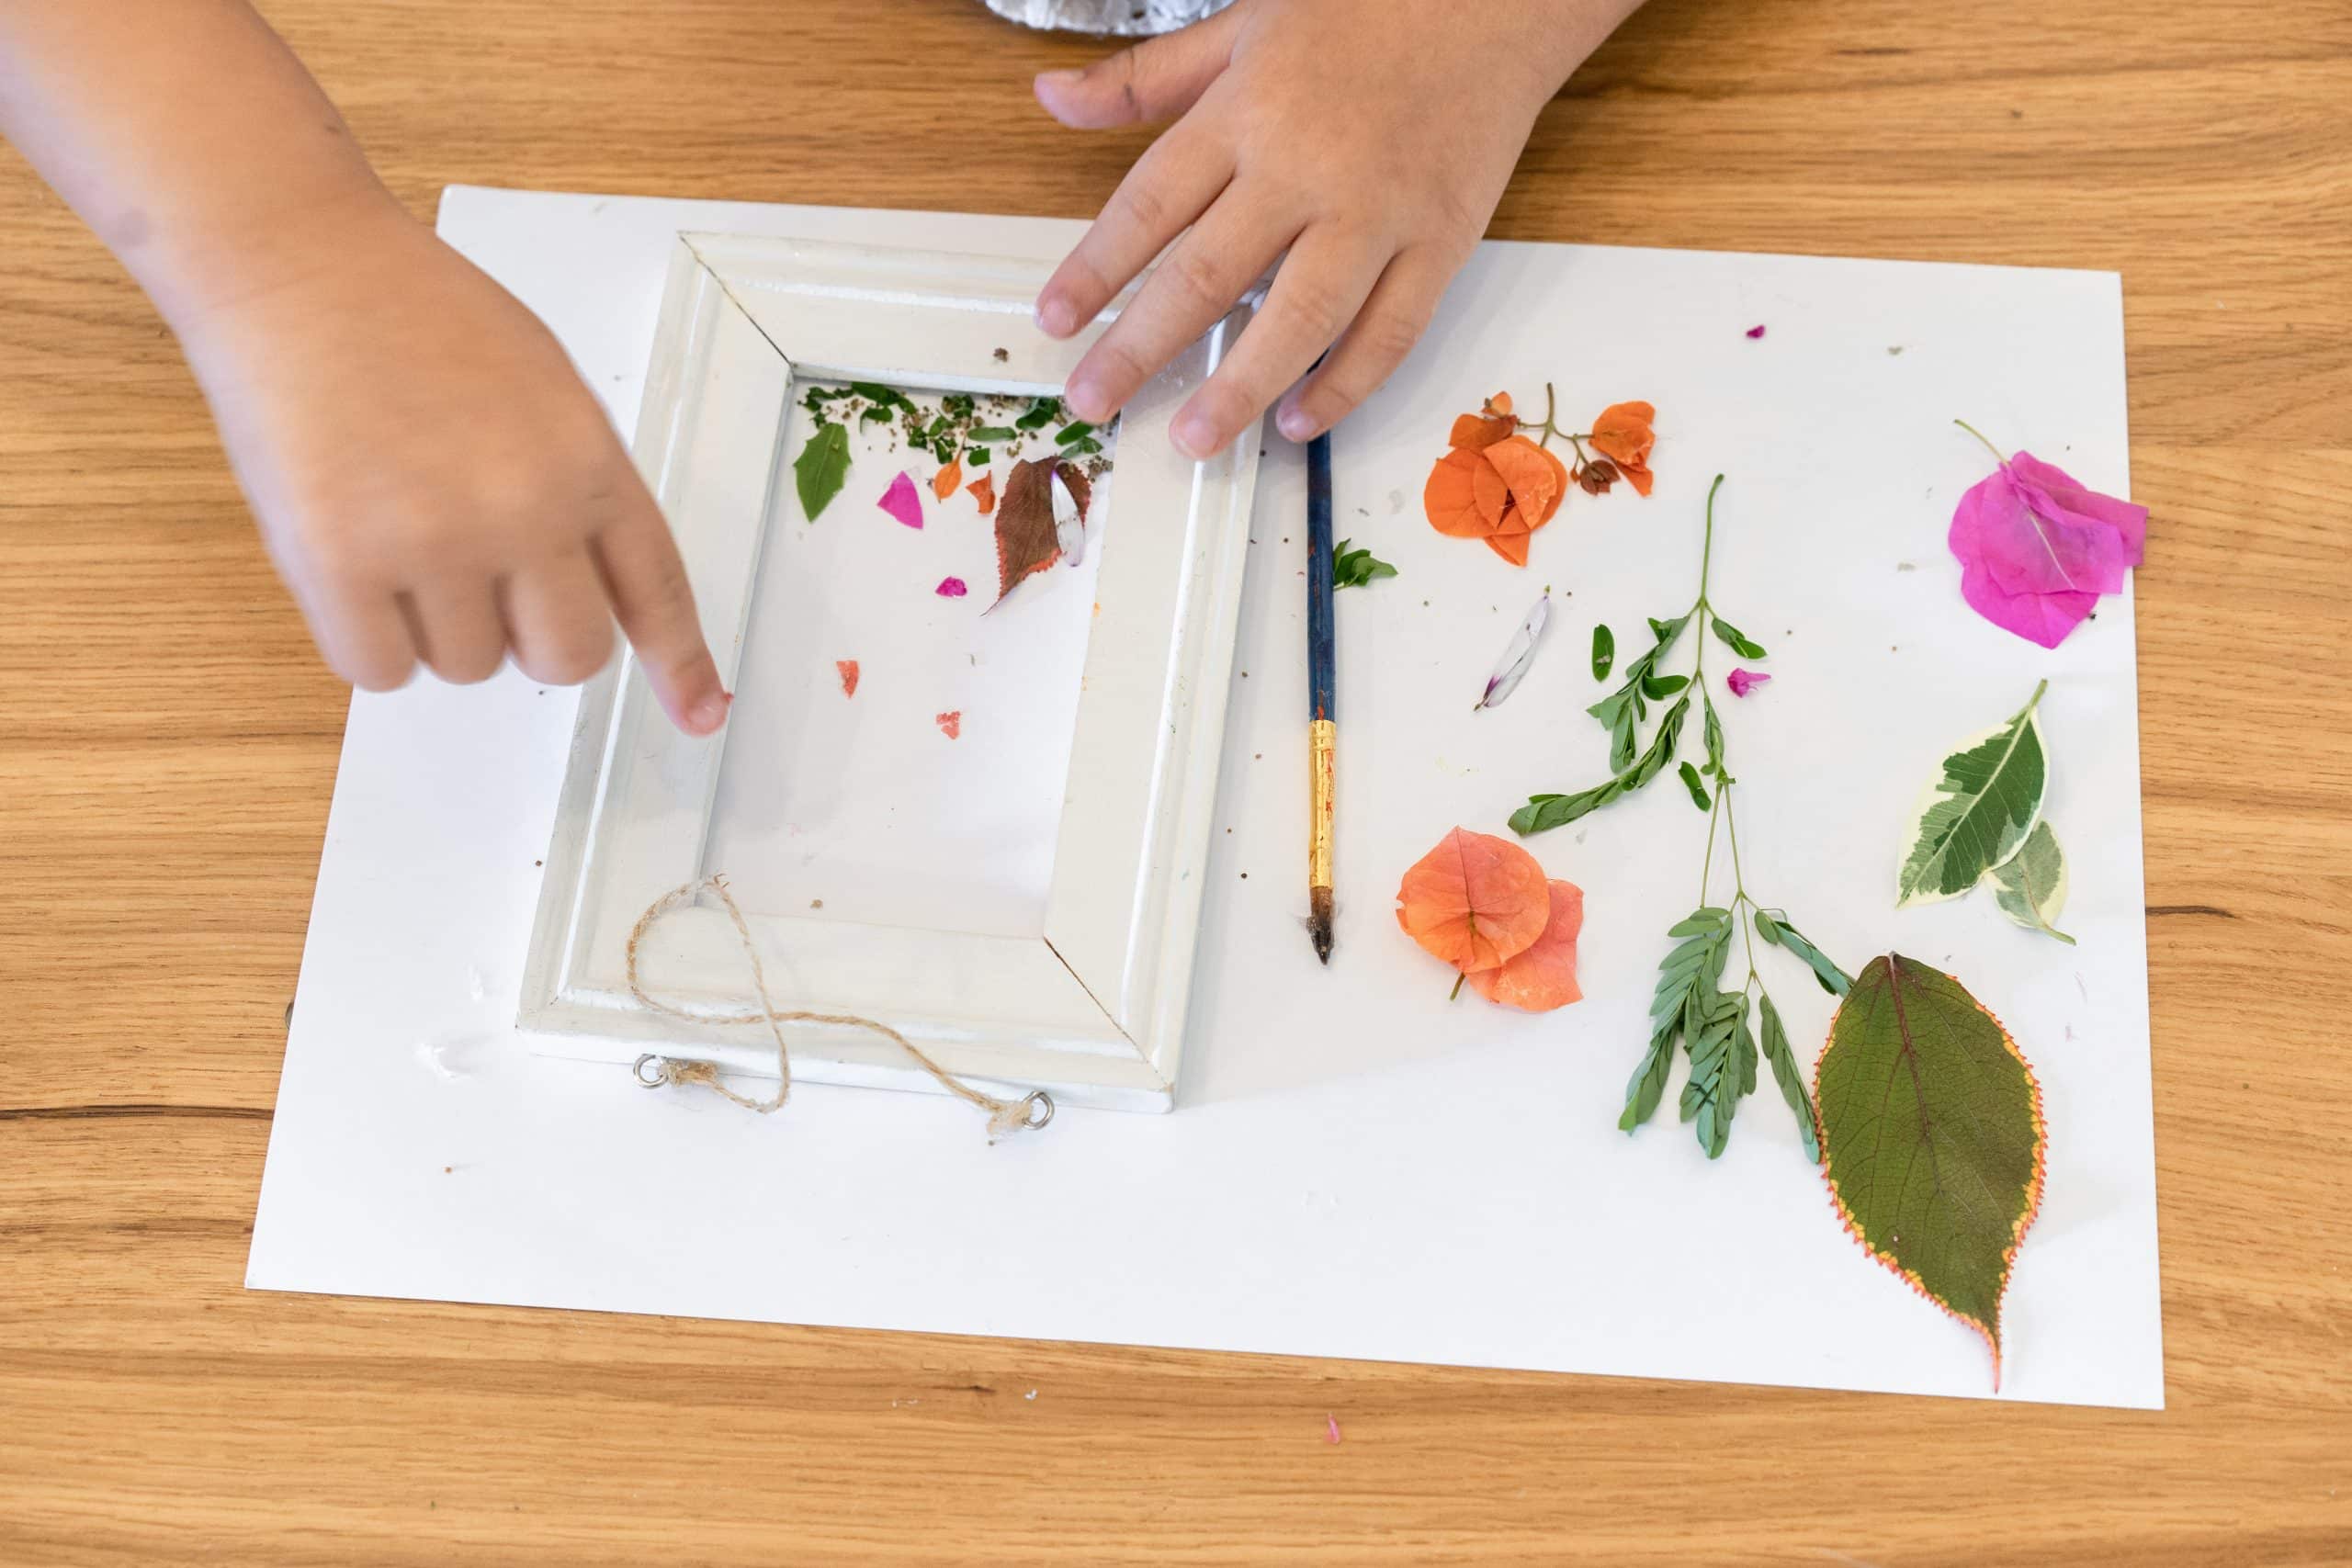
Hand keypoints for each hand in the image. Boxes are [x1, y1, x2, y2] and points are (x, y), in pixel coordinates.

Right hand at [174, 197, 728, 733]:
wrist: (299, 263)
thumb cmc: (417, 316)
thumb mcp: (545, 387)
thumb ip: (578, 486)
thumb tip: (591, 588)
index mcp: (589, 462)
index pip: (657, 589)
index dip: (680, 664)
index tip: (701, 715)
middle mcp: (527, 509)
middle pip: (566, 657)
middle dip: (530, 637)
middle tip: (482, 582)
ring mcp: (435, 539)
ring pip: (469, 666)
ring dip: (438, 626)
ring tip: (400, 528)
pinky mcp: (340, 562)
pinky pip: (379, 670)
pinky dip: (367, 638)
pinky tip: (352, 562)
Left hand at [1032, 0, 1632, 458]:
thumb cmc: (1365, 8)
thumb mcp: (1240, 25)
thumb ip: (1143, 78)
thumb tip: (1051, 97)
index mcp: (1246, 111)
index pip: (1151, 204)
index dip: (1095, 269)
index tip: (1055, 322)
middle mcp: (1307, 168)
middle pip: (1209, 275)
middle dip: (1141, 347)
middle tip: (1093, 401)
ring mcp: (1379, 212)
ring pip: (1300, 320)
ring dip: (1240, 388)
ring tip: (1192, 440)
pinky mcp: (1441, 242)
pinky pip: (1390, 332)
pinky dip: (1345, 385)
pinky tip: (1297, 421)